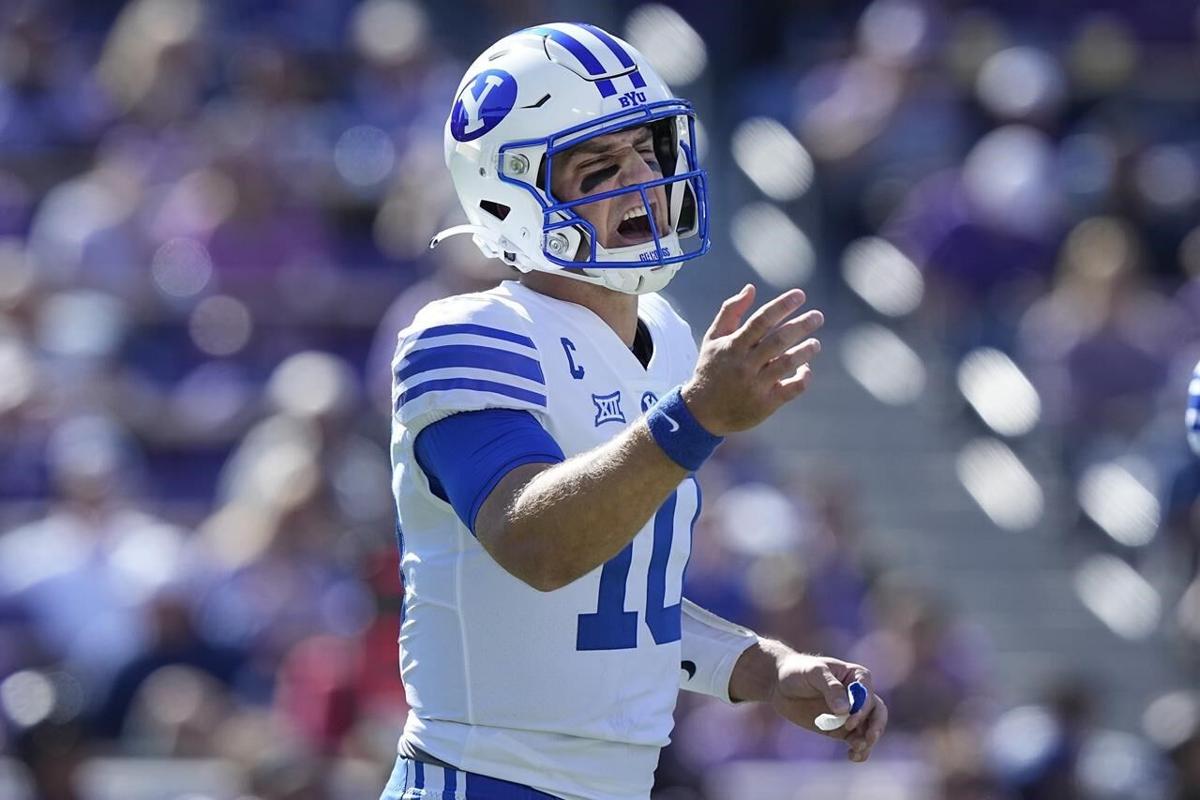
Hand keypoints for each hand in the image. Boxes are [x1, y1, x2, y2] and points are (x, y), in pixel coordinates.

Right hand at [681, 284, 823, 435]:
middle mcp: (745, 365)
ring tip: (815, 344)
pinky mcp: (765, 404)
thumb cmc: (710, 369)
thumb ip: (730, 312)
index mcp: (733, 346)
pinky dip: (802, 378)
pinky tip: (806, 369)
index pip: (761, 321)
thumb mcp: (713, 338)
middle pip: (778, 341)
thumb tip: (750, 288)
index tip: (800, 295)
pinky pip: (790, 389)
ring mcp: (756, 385)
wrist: (702, 412)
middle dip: (801, 326)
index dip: (782, 306)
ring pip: (786, 364)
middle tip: (817, 316)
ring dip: (805, 351)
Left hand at [767, 653, 888, 762]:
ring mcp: (851, 714)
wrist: (779, 684)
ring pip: (870, 730)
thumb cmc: (798, 670)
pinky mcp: (841, 729)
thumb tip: (845, 710)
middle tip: (867, 739)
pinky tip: (852, 756)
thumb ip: (830, 688)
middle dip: (875, 727)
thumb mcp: (813, 672)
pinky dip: (859, 750)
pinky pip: (857, 741)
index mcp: (856, 676)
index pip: (867, 694)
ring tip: (855, 750)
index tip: (849, 721)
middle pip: (877, 712)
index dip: (863, 709)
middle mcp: (859, 696)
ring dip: (867, 742)